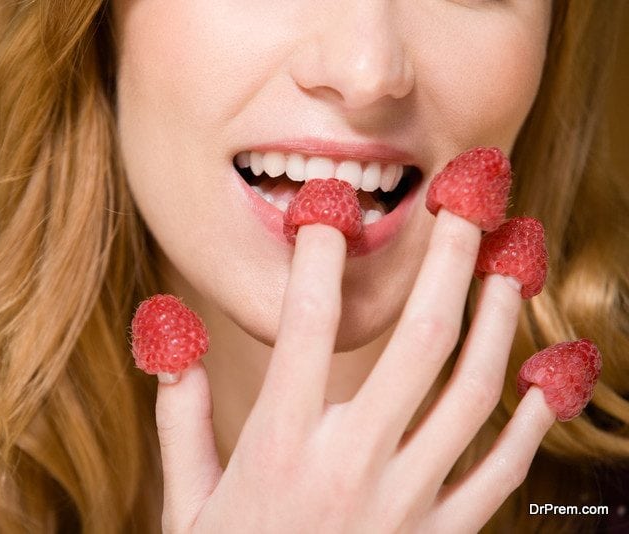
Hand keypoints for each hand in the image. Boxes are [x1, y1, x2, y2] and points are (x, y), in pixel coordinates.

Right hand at [155, 209, 554, 532]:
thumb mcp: (186, 500)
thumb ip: (180, 417)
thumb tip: (171, 336)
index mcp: (280, 446)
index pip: (307, 326)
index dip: (321, 258)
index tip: (331, 207)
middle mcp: (350, 464)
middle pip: (415, 342)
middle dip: (445, 261)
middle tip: (465, 202)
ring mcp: (405, 502)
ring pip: (469, 391)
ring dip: (496, 318)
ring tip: (509, 261)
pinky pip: (502, 471)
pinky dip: (532, 419)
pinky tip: (550, 371)